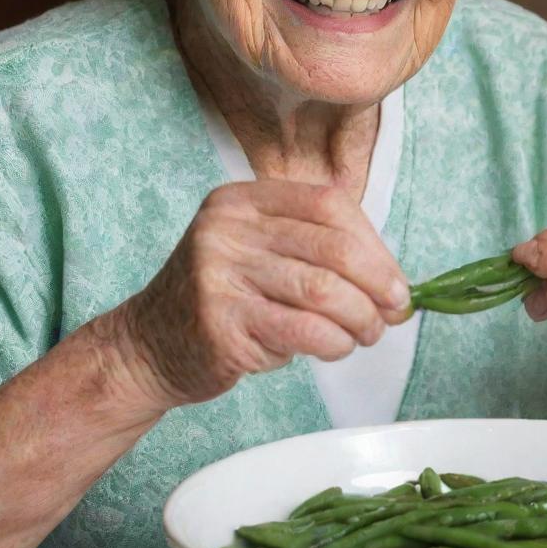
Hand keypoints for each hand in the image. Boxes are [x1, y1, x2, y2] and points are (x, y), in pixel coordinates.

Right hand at [113, 180, 410, 410]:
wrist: (148, 346)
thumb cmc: (225, 301)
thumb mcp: (262, 256)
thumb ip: (320, 256)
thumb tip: (397, 286)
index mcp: (244, 199)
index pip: (329, 204)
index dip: (374, 243)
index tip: (395, 278)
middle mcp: (228, 227)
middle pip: (332, 245)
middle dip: (378, 282)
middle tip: (395, 311)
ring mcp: (218, 272)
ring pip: (323, 290)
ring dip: (361, 318)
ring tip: (368, 333)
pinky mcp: (220, 321)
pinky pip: (303, 331)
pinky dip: (335, 342)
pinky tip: (336, 348)